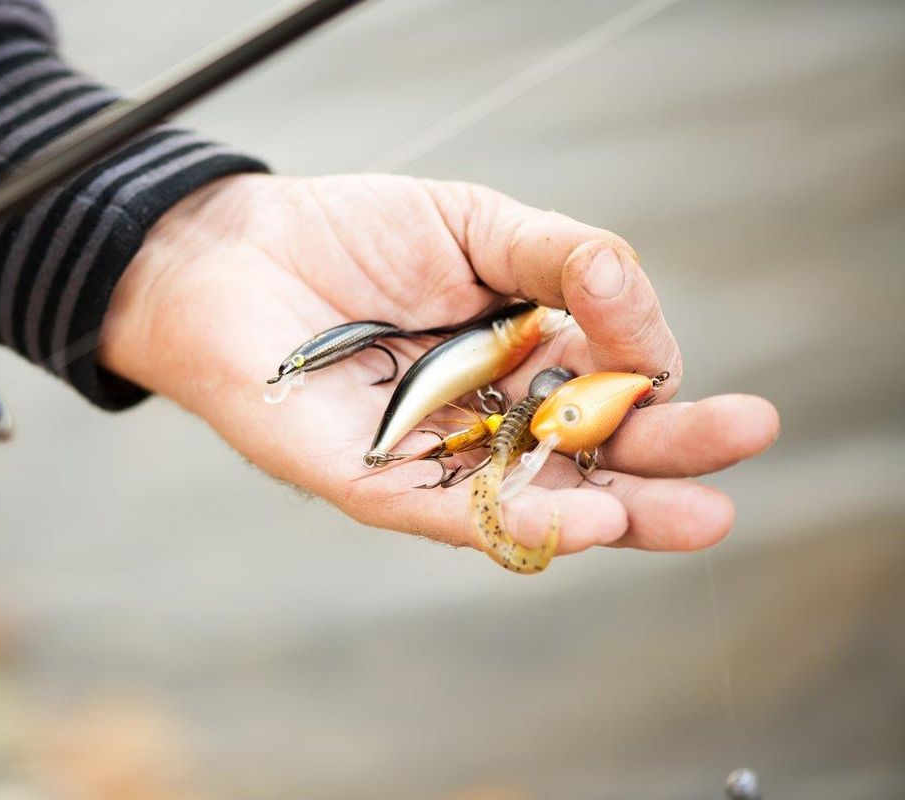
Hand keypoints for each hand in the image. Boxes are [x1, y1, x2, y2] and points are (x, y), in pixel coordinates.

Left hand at [100, 174, 779, 556]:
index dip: (661, 395)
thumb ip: (566, 259)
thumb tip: (639, 309)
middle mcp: (486, 422)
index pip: (610, 394)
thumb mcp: (477, 225)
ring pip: (530, 500)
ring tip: (688, 516)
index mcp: (521, 363)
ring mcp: (431, 458)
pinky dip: (513, 518)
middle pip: (589, 459)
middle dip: (667, 466)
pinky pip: (446, 511)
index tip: (695, 380)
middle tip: (739, 458)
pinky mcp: (368, 480)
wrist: (233, 249)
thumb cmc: (352, 235)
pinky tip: (582, 518)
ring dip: (612, 512)